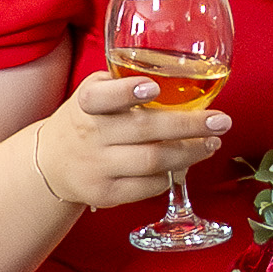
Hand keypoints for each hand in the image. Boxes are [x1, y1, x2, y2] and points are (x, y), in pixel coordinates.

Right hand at [26, 72, 229, 210]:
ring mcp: (97, 167)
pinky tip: (184, 164)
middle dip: (189, 125)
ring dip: (189, 153)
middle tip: (221, 122)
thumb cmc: (87, 120)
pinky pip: (147, 187)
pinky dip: (171, 175)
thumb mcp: (94, 94)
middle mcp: (90, 135)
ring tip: (211, 143)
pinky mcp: (105, 194)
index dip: (125, 92)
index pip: (100, 96)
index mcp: (86, 104)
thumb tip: (183, 78)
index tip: (152, 88)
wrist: (51, 162)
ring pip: (152, 161)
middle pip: (145, 130)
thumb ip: (125, 84)